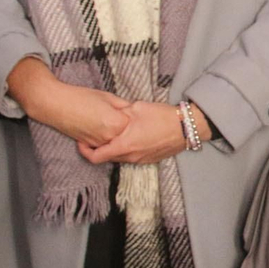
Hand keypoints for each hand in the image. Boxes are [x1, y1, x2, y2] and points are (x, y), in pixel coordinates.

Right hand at [7, 57, 131, 146]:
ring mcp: (99, 143)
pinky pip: (103, 144)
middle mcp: (110, 137)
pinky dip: (104, 138)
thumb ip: (124, 106)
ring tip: (105, 119)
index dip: (130, 115)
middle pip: (126, 134)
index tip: (127, 109)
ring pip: (115, 141)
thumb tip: (135, 112)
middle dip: (124, 125)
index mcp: (118, 123)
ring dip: (115, 133)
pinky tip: (100, 127)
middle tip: (116, 114)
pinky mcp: (90, 145)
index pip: (134, 122)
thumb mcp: (109, 97)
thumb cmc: (82, 97)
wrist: (57, 104)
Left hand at [78, 101, 211, 165]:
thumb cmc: (162, 117)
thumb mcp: (137, 108)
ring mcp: (140, 160)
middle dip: (99, 148)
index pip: (95, 157)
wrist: (186, 128)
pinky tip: (130, 138)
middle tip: (96, 135)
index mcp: (124, 145)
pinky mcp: (149, 160)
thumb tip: (108, 111)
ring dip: (113, 149)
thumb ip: (119, 112)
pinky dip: (126, 150)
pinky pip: (131, 157)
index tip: (81, 142)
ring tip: (114, 135)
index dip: (84, 151)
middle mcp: (130, 157)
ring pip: (119, 158)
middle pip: (106, 158)